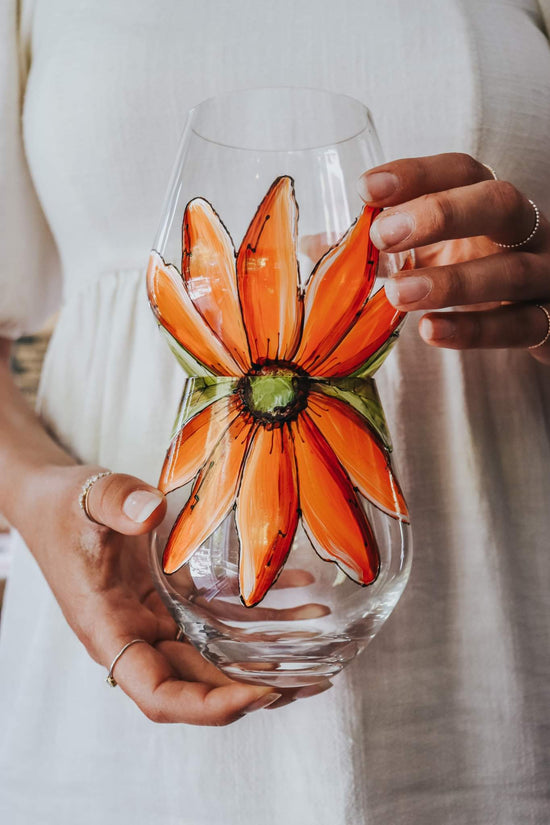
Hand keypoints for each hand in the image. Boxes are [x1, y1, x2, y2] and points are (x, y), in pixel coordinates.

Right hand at [21, 465, 329, 724]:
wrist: (54, 499)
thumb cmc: (61, 509)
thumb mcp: (84, 500)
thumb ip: (116, 503)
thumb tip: (150, 511)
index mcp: (112, 630)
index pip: (160, 695)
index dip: (209, 705)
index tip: (259, 693)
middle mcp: (140, 633)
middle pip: (200, 683)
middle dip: (255, 688)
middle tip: (312, 677)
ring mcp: (161, 615)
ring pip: (218, 650)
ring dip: (267, 652)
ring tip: (319, 642)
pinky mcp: (176, 593)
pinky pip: (221, 610)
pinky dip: (259, 608)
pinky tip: (297, 589)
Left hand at [358, 153, 549, 362]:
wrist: (534, 319)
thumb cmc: (471, 272)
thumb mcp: (428, 253)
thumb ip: (379, 249)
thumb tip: (311, 245)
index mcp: (488, 202)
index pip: (461, 171)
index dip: (417, 173)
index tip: (365, 187)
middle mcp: (524, 230)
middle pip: (498, 202)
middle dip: (441, 214)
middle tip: (383, 235)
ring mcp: (544, 274)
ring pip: (512, 270)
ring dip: (453, 281)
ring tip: (398, 293)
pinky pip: (521, 325)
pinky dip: (475, 330)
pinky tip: (430, 331)